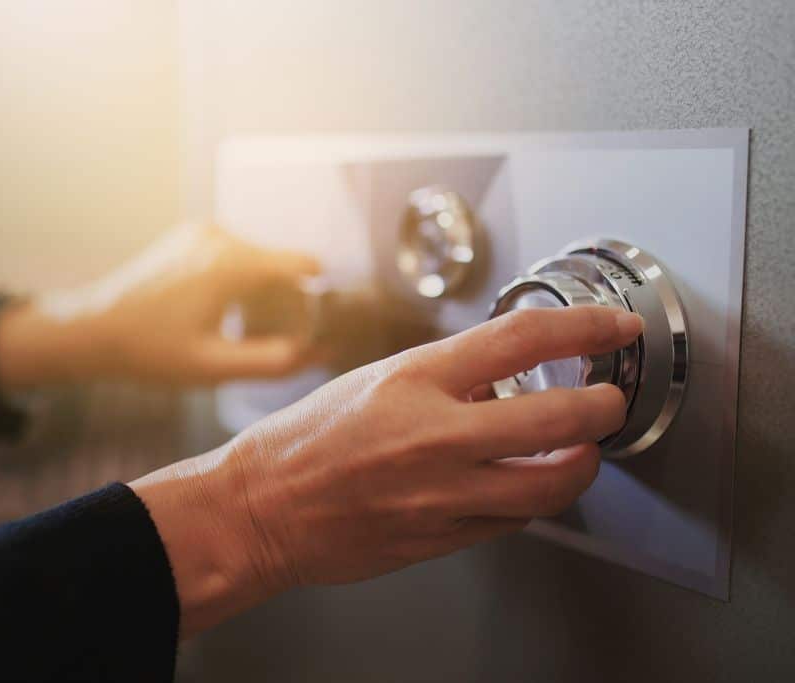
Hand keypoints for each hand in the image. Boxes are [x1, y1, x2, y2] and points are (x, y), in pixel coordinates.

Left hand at [0, 224, 320, 389]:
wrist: (90, 330)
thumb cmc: (150, 352)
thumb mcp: (216, 367)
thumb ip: (275, 362)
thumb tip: (323, 354)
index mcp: (231, 262)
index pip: (305, 263)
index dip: (320, 293)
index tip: (319, 324)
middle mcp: (220, 236)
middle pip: (281, 262)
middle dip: (287, 296)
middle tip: (272, 338)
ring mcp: (202, 232)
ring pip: (257, 258)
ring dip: (260, 289)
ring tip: (240, 329)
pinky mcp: (190, 236)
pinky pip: (233, 254)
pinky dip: (238, 279)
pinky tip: (219, 312)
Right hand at [131, 306, 643, 636]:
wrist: (264, 508)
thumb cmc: (309, 440)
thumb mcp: (378, 381)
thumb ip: (447, 377)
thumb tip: (507, 376)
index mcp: (415, 380)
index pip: (522, 339)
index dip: (584, 327)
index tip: (612, 325)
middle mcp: (434, 435)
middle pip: (557, 419)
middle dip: (603, 408)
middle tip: (609, 401)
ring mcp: (440, 493)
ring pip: (549, 485)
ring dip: (583, 465)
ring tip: (583, 452)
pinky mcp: (441, 537)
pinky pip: (511, 521)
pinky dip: (531, 501)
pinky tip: (524, 488)